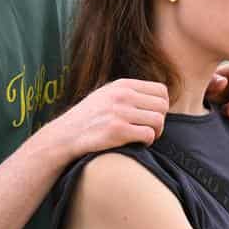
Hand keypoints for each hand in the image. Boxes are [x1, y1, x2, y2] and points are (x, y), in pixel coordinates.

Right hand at [48, 79, 167, 159]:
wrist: (66, 134)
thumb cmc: (89, 117)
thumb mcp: (106, 94)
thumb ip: (129, 92)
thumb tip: (158, 97)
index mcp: (122, 85)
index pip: (161, 90)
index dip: (161, 105)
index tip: (150, 116)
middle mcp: (122, 95)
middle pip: (163, 105)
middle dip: (160, 119)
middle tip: (148, 129)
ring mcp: (120, 112)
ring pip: (158, 120)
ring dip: (155, 132)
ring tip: (143, 136)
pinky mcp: (118, 131)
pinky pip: (149, 134)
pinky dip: (147, 142)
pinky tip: (137, 143)